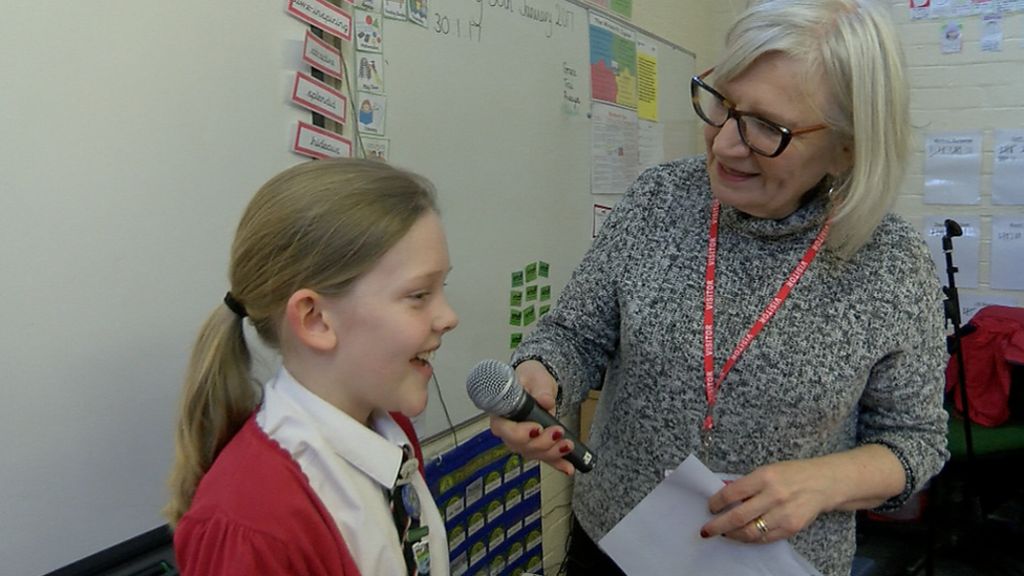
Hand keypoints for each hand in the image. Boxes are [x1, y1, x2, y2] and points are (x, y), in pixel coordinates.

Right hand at [488, 360, 575, 475]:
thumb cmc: (528, 378)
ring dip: (552, 453)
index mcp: (501, 414)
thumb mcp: (534, 377)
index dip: (520, 433)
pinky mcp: (536, 444)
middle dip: (542, 443)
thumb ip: (539, 388)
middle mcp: (509, 430)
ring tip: (568, 445)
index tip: (536, 428)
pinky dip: (557, 463)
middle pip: (521, 446)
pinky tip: (568, 468)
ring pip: (534, 453)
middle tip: (558, 431)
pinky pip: (545, 457)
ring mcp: (522, 440)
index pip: (504, 430)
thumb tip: (545, 400)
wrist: (537, 383)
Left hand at [699, 459, 835, 543]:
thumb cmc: (792, 474)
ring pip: (750, 532)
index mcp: (765, 477)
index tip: (710, 507)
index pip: (732, 493)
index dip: (716, 503)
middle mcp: (774, 496)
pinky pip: (764, 538)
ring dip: (732, 535)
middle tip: (706, 530)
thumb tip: (722, 495)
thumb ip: (746, 484)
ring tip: (723, 533)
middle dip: (718, 525)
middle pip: (738, 516)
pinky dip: (750, 538)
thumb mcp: (767, 470)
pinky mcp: (791, 528)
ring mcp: (783, 514)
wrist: (824, 483)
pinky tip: (742, 535)